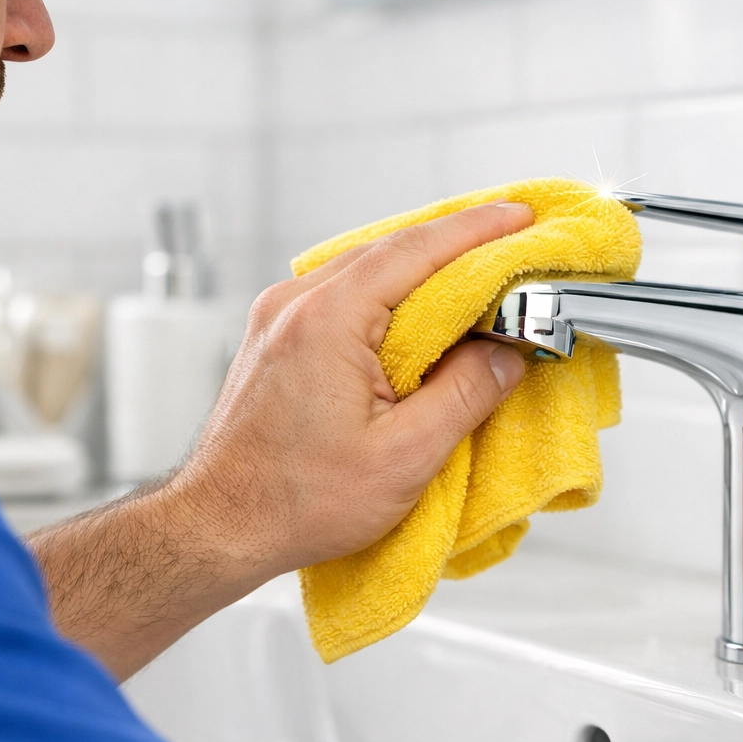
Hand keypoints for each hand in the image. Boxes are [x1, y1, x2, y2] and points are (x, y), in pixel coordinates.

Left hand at [28, 201, 531, 678]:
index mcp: (325, 320)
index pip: (415, 250)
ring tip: (480, 270)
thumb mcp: (403, 458)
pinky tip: (421, 308)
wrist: (220, 525)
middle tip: (514, 238)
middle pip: (391, 248)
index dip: (477, 230)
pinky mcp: (278, 335)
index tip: (522, 216)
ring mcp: (280, 316)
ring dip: (424, 265)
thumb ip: (464, 396)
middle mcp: (295, 304)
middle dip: (457, 241)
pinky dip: (391, 290)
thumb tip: (507, 355)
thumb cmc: (295, 502)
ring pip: (366, 266)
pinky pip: (344, 291)